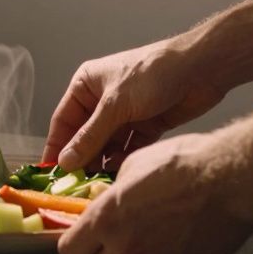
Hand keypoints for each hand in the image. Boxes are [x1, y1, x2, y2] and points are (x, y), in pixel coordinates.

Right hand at [43, 39, 226, 171]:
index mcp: (87, 85)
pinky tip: (122, 171)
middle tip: (76, 184)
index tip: (50, 173)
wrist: (202, 69)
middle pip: (84, 136)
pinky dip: (124, 159)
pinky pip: (128, 148)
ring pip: (107, 145)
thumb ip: (90, 136)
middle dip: (82, 158)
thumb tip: (65, 161)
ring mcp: (125, 114)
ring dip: (103, 162)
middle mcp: (102, 100)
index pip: (63, 121)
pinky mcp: (146, 126)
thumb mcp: (115, 105)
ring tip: (99, 182)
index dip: (57, 147)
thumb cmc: (153, 73)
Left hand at [58, 133, 252, 253]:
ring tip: (155, 232)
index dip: (74, 246)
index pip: (69, 253)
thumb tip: (103, 200)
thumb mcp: (134, 164)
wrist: (231, 177)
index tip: (80, 241)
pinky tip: (180, 237)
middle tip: (116, 239)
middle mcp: (127, 248)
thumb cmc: (187, 164)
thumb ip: (112, 192)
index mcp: (107, 219)